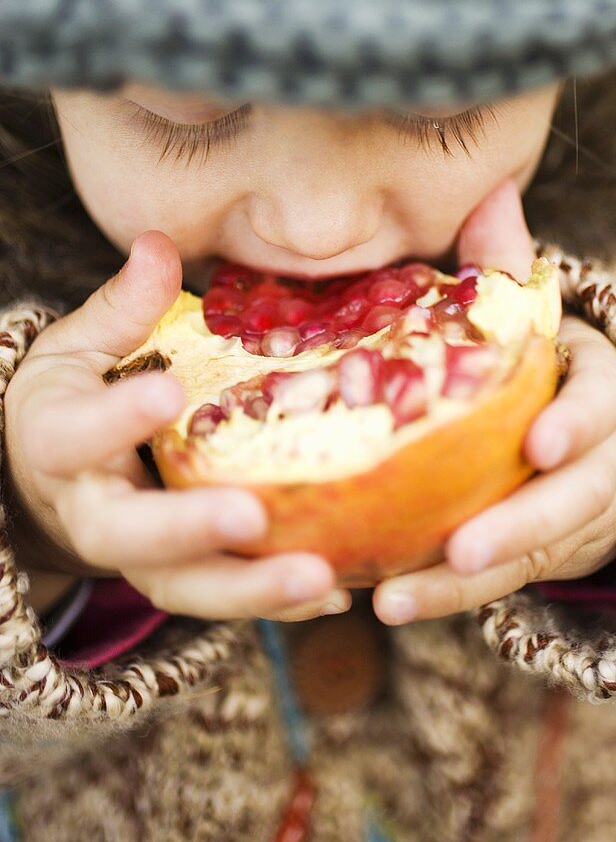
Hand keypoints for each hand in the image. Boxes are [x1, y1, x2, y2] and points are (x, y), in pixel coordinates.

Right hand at [4, 232, 349, 622]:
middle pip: (128, 535)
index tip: (170, 392)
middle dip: (188, 528)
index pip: (78, 432)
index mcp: (59, 439)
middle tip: (250, 515)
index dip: (118, 417)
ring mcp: (136, 555)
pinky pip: (223, 595)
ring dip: (251, 588)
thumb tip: (157, 243)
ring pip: (182, 585)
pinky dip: (276, 598)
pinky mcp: (178, 575)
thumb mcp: (80, 347)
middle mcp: (93, 509)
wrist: (51, 480)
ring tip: (320, 577)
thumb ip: (122, 307)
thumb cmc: (76, 398)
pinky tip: (338, 588)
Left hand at [372, 180, 615, 625]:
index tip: (537, 445)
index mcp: (593, 382)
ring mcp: (579, 509)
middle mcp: (600, 452)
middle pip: (576, 497)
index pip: (600, 401)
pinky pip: (507, 583)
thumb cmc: (528, 356)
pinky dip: (451, 595)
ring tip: (397, 599)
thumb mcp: (527, 310)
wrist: (567, 424)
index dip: (575, 423)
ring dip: (469, 584)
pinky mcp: (548, 552)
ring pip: (539, 555)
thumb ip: (506, 262)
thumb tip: (491, 186)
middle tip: (461, 551)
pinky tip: (394, 601)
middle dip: (520, 526)